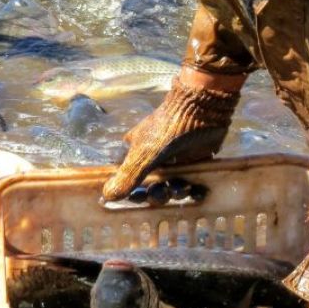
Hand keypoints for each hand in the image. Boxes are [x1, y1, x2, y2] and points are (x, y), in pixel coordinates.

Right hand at [101, 75, 239, 200]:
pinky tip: (196, 192)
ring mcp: (175, 158)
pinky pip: (192, 180)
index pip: (129, 176)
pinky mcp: (195, 160)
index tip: (137, 197)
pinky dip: (194, 189)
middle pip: (152, 185)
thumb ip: (127, 176)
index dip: (132, 190)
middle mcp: (154, 156)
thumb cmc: (166, 130)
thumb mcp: (143, 154)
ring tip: (181, 188)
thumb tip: (107, 197)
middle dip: (156, 193)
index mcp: (136, 151)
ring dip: (176, 192)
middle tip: (162, 192)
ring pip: (172, 184)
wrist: (201, 110)